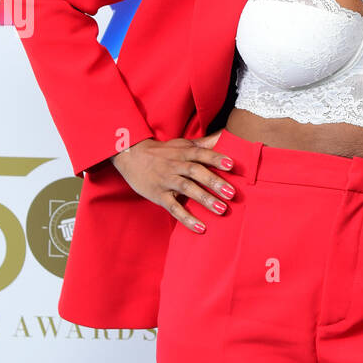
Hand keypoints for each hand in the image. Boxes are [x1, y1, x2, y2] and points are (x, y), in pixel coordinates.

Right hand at [109, 133, 234, 231]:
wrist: (130, 156)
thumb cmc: (164, 152)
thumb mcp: (182, 144)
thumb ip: (205, 143)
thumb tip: (226, 134)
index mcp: (183, 152)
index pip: (200, 154)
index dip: (215, 158)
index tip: (231, 165)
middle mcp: (175, 165)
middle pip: (195, 171)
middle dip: (213, 182)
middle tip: (231, 193)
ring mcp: (166, 180)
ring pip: (186, 188)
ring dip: (204, 199)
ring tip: (221, 209)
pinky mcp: (159, 195)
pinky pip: (173, 207)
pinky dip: (186, 218)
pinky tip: (200, 228)